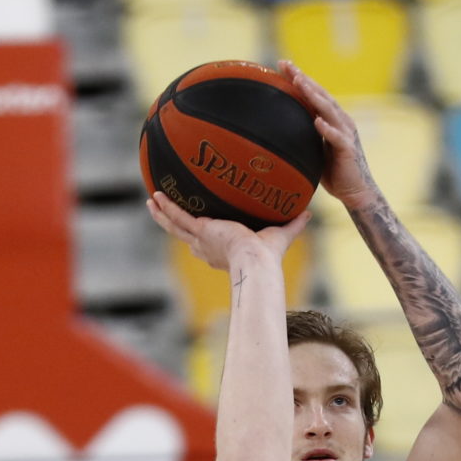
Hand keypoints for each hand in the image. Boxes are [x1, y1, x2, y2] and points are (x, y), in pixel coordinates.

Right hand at [147, 192, 307, 275]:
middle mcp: (208, 248)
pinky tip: (155, 197)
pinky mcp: (201, 231)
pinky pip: (178, 217)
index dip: (199, 236)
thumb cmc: (269, 257)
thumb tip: (309, 212)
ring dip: (161, 214)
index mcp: (222, 252)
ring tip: (150, 202)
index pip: (207, 243)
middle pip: (183, 234)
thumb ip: (294, 224)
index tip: (196, 226)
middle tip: (160, 211)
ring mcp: (201, 241)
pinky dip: (167, 208)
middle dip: (171, 223)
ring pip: (174, 226)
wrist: (258, 263)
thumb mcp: (281, 234)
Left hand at [280, 61, 378, 212]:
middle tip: (287, 65)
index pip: (314, 93)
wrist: (355, 191)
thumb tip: (281, 126)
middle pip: (320, 94)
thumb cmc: (333, 170)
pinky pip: (337, 138)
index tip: (282, 64)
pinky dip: (327, 129)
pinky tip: (317, 121)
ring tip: (300, 83)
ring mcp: (346, 133)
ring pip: (329, 110)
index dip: (299, 78)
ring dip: (314, 96)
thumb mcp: (314, 147)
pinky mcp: (348, 150)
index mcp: (332, 118)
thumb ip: (305, 133)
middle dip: (303, 79)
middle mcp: (341, 120)